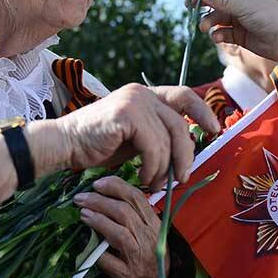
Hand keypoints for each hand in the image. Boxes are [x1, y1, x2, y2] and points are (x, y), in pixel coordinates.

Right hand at [52, 83, 217, 189]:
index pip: (184, 95)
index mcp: (145, 95)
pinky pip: (153, 146)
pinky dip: (152, 167)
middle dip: (186, 154)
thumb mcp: (135, 139)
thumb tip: (185, 153)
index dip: (202, 112)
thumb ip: (157, 137)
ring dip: (165, 167)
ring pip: (168, 139)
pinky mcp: (126, 115)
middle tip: (184, 177)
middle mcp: (141, 93)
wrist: (64, 145)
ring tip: (155, 183)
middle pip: (180, 123)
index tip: (214, 131)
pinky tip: (143, 178)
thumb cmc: (97, 145)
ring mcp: (134, 101)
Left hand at [74, 176, 161, 277]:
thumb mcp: (148, 234)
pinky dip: (96, 251)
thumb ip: (134, 217)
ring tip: (82, 213)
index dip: (116, 187)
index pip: (137, 198)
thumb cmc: (148, 258)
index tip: (98, 183)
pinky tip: (87, 244)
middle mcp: (150, 238)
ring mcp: (139, 257)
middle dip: (99, 201)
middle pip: (124, 211)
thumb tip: (106, 196)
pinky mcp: (128, 275)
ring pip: (118, 232)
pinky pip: (109, 259)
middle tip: (80, 198)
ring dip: (97, 219)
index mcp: (155, 225)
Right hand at [189, 0, 277, 61]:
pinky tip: (217, 37)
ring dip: (209, 22)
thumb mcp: (244, 6)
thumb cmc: (269, 17)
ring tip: (205, 27)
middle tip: (189, 7)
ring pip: (217, 18)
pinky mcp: (239, 35)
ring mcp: (239, 20)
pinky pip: (223, 33)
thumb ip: (222, 1)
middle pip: (215, 1)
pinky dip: (218, 35)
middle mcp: (240, 4)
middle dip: (202, 4)